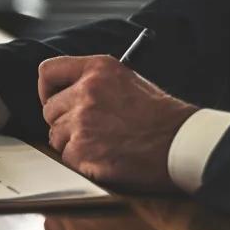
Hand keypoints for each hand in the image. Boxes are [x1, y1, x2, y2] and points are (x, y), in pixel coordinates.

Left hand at [38, 55, 197, 191]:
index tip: (54, 99)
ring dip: (73, 143)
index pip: (48, 71)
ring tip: (103, 144)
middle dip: (65, 122)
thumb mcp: (127, 81)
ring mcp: (82, 122)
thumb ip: (94, 83)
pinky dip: (81, 161)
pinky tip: (105, 157)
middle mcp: (86, 92)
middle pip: (50, 109)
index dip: (48, 89)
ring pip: (55, 135)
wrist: (181, 143)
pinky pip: (66, 157)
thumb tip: (67, 94)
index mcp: (97, 69)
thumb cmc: (162, 116)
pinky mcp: (82, 150)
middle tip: (89, 130)